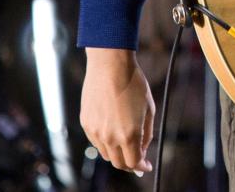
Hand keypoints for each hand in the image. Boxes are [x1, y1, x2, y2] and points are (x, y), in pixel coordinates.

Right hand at [80, 47, 154, 174]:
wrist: (110, 66)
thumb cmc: (133, 84)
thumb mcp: (149, 108)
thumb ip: (146, 134)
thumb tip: (143, 151)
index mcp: (128, 134)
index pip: (133, 163)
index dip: (141, 167)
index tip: (146, 166)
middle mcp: (110, 137)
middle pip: (119, 163)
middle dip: (130, 163)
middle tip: (137, 158)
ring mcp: (95, 132)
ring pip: (106, 154)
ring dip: (117, 153)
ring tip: (126, 141)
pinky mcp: (86, 124)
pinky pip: (96, 141)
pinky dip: (106, 142)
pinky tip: (113, 130)